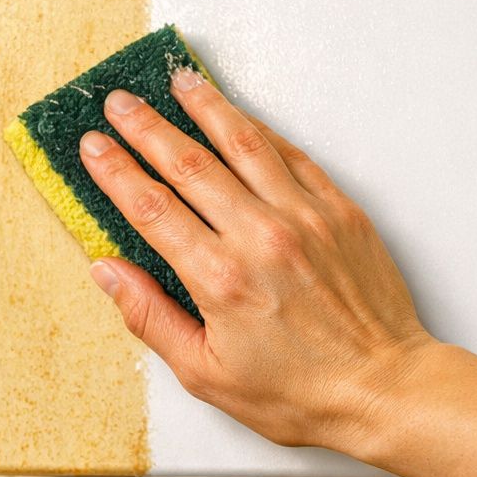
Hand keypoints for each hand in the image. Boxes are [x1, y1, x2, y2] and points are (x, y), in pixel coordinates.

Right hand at [79, 67, 435, 455]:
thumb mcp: (206, 374)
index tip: (92, 146)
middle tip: (119, 102)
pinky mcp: (341, 212)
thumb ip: (150, 317)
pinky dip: (262, 131)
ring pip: (245, 144)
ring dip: (206, 107)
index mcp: (219, 279)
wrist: (384, 389)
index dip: (116, 171)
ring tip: (179, 81)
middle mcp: (260, 237)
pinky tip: (240, 116)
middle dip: (148, 128)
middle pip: (190, 164)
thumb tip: (106, 272)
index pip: (152, 208)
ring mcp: (305, 218)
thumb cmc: (298, 394)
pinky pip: (294, 156)